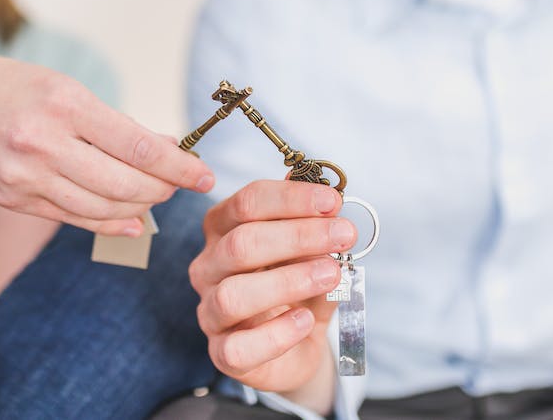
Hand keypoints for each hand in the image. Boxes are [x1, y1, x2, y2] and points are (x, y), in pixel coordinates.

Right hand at [0, 56, 213, 235]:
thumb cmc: (4, 88)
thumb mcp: (60, 87)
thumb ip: (110, 122)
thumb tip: (165, 147)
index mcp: (64, 103)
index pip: (137, 145)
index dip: (178, 166)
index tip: (205, 175)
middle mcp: (44, 142)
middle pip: (124, 183)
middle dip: (162, 189)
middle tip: (181, 185)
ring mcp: (25, 176)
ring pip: (102, 207)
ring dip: (139, 206)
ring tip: (155, 196)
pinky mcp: (13, 200)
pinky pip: (73, 219)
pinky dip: (109, 222)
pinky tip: (131, 220)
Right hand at [188, 180, 354, 404]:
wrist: (300, 347)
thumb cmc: (299, 290)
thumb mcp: (311, 253)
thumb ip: (315, 228)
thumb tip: (329, 201)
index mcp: (223, 230)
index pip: (247, 203)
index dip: (291, 199)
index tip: (333, 202)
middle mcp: (208, 267)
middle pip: (241, 243)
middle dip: (299, 236)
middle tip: (344, 235)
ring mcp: (210, 312)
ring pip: (234, 294)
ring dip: (289, 281)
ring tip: (331, 275)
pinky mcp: (222, 353)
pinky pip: (240, 347)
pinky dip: (277, 333)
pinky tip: (306, 320)